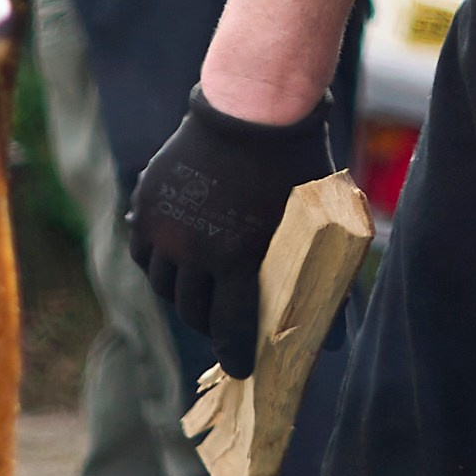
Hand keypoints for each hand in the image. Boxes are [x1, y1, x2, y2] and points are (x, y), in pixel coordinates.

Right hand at [128, 86, 334, 377]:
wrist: (252, 108)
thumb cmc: (295, 165)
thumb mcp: (316, 223)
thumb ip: (323, 282)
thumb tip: (332, 342)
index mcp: (235, 258)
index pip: (229, 329)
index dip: (236, 354)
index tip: (242, 368)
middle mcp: (191, 250)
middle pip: (192, 310)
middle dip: (210, 326)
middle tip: (224, 327)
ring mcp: (163, 227)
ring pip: (162, 286)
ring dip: (182, 297)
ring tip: (201, 297)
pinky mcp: (145, 205)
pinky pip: (142, 253)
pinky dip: (158, 267)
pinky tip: (176, 268)